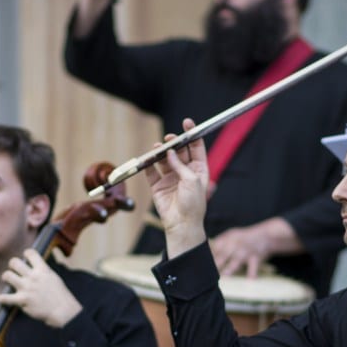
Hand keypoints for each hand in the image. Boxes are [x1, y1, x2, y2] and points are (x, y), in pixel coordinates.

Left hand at [0, 250, 81, 328]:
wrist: (62, 311)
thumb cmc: (59, 295)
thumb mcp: (53, 277)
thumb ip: (42, 271)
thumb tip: (34, 266)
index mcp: (43, 270)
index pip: (30, 253)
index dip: (26, 254)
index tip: (26, 260)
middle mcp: (33, 277)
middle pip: (14, 262)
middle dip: (13, 266)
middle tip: (15, 272)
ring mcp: (27, 288)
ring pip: (7, 275)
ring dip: (7, 278)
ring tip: (10, 282)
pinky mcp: (22, 300)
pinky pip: (5, 298)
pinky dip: (1, 299)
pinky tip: (0, 299)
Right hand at [144, 118, 208, 257]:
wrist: (181, 224)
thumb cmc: (193, 204)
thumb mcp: (192, 180)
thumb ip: (181, 164)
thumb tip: (169, 152)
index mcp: (199, 170)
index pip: (196, 147)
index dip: (192, 134)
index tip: (187, 123)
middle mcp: (184, 172)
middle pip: (178, 151)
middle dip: (174, 143)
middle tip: (169, 139)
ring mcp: (170, 178)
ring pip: (164, 160)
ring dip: (160, 153)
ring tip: (157, 148)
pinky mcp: (158, 186)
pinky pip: (151, 172)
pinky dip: (148, 165)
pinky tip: (147, 160)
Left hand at [210, 217, 299, 278]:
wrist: (266, 235)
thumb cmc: (245, 238)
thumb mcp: (232, 235)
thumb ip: (219, 243)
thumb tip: (204, 251)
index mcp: (227, 238)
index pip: (214, 247)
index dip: (206, 256)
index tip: (199, 265)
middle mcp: (235, 244)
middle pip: (222, 255)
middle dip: (214, 264)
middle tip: (205, 274)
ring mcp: (245, 252)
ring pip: (236, 262)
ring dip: (229, 270)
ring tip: (223, 277)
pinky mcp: (256, 258)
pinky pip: (253, 267)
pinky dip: (252, 274)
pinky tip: (249, 281)